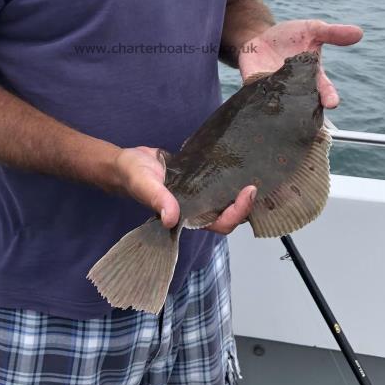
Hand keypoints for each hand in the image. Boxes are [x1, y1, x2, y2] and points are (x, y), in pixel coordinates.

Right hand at [114, 148, 257, 234]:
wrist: (128, 163)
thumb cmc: (133, 176)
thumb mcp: (144, 185)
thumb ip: (157, 199)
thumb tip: (171, 218)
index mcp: (187, 216)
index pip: (220, 224)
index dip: (237, 213)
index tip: (247, 192)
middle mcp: (198, 208)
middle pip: (231, 213)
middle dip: (247, 202)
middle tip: (257, 180)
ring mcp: (200, 194)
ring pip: (228, 197)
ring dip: (241, 189)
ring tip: (257, 170)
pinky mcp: (200, 178)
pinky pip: (220, 181)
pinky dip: (232, 175)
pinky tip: (242, 161)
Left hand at [239, 19, 362, 107]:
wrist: (259, 37)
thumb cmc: (290, 37)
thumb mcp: (312, 29)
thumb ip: (333, 33)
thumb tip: (359, 32)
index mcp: (312, 76)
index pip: (324, 90)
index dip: (329, 96)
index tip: (332, 103)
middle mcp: (295, 88)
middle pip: (304, 104)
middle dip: (307, 111)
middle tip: (310, 119)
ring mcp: (275, 90)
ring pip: (281, 104)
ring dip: (283, 106)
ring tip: (285, 109)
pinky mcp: (254, 88)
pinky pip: (256, 96)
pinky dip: (258, 97)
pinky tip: (259, 101)